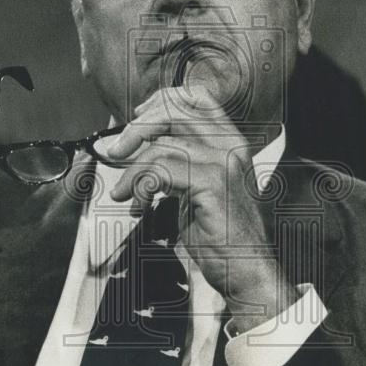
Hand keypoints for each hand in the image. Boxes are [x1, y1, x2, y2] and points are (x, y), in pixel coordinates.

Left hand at [105, 85, 294, 332]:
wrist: (247, 269)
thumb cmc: (220, 234)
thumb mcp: (197, 189)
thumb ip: (177, 163)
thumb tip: (132, 149)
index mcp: (230, 141)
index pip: (198, 97)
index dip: (163, 100)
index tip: (138, 117)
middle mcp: (230, 145)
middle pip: (174, 110)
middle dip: (136, 128)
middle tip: (117, 152)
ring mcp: (223, 162)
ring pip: (161, 145)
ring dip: (132, 171)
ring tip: (125, 194)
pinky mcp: (213, 184)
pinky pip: (161, 170)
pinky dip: (140, 187)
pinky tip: (138, 206)